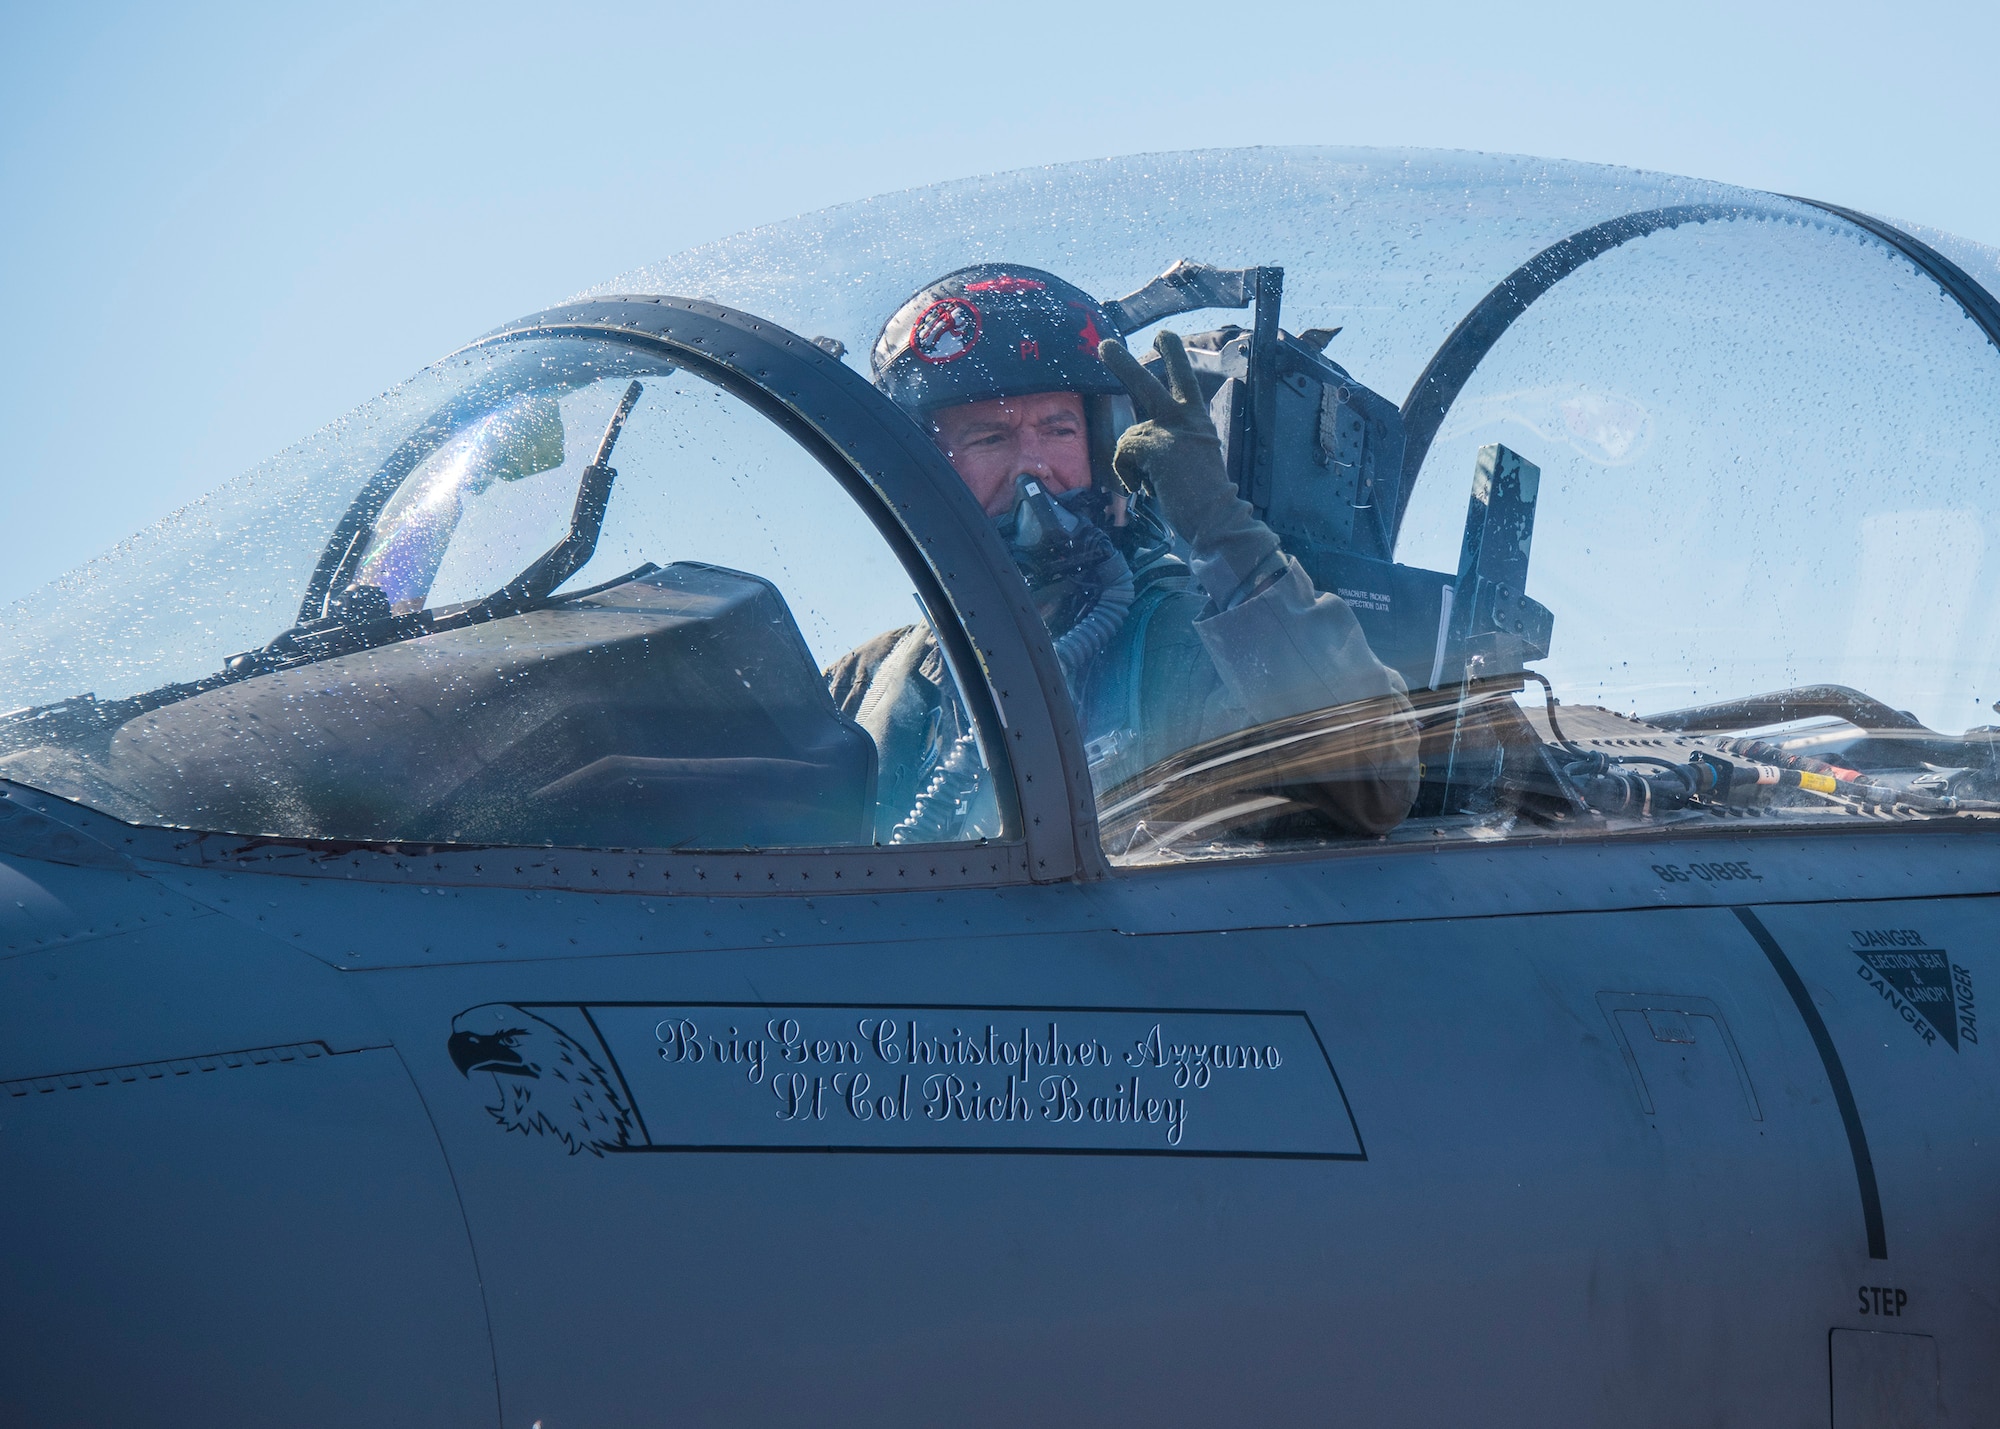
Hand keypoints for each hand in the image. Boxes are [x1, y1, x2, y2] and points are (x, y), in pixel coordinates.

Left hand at [1098, 330, 1279, 602]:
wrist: (1218, 517)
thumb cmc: (1203, 498)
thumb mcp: (1191, 460)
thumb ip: (1169, 444)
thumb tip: (1136, 444)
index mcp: (1199, 422)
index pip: (1185, 383)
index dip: (1175, 358)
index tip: (1164, 336)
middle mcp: (1188, 420)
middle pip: (1149, 385)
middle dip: (1123, 364)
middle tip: (1103, 345)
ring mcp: (1174, 432)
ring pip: (1129, 434)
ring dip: (1129, 462)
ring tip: (1147, 484)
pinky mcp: (1159, 448)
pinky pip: (1125, 453)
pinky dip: (1127, 473)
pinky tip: (1143, 489)